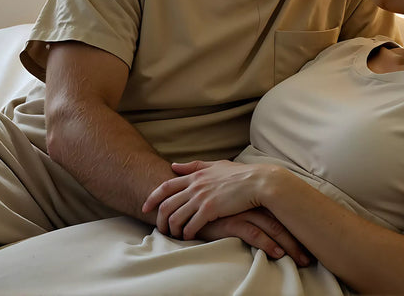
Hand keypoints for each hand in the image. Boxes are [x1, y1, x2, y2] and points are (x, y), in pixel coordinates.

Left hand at [144, 160, 268, 237]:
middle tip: (160, 229)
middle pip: (166, 204)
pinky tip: (188, 238)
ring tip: (174, 236)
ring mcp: (201, 198)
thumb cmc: (240, 174)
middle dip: (159, 219)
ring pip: (176, 217)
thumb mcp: (216, 165)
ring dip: (172, 229)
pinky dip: (186, 233)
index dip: (152, 198)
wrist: (259, 182)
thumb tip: (174, 166)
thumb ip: (194, 166)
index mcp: (195, 175)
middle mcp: (195, 186)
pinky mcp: (210, 210)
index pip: (165, 186)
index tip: (145, 207)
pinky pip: (191, 225)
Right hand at [198, 209, 312, 267]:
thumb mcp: (234, 205)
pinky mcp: (232, 222)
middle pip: (282, 221)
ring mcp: (243, 212)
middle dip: (298, 239)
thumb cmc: (213, 207)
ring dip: (289, 246)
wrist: (188, 203)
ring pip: (273, 229)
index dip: (297, 226)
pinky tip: (278, 255)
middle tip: (311, 257)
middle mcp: (253, 203)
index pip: (283, 213)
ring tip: (301, 260)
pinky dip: (268, 245)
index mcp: (256, 198)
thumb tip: (268, 220)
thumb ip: (249, 207)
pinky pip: (255, 235)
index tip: (311, 241)